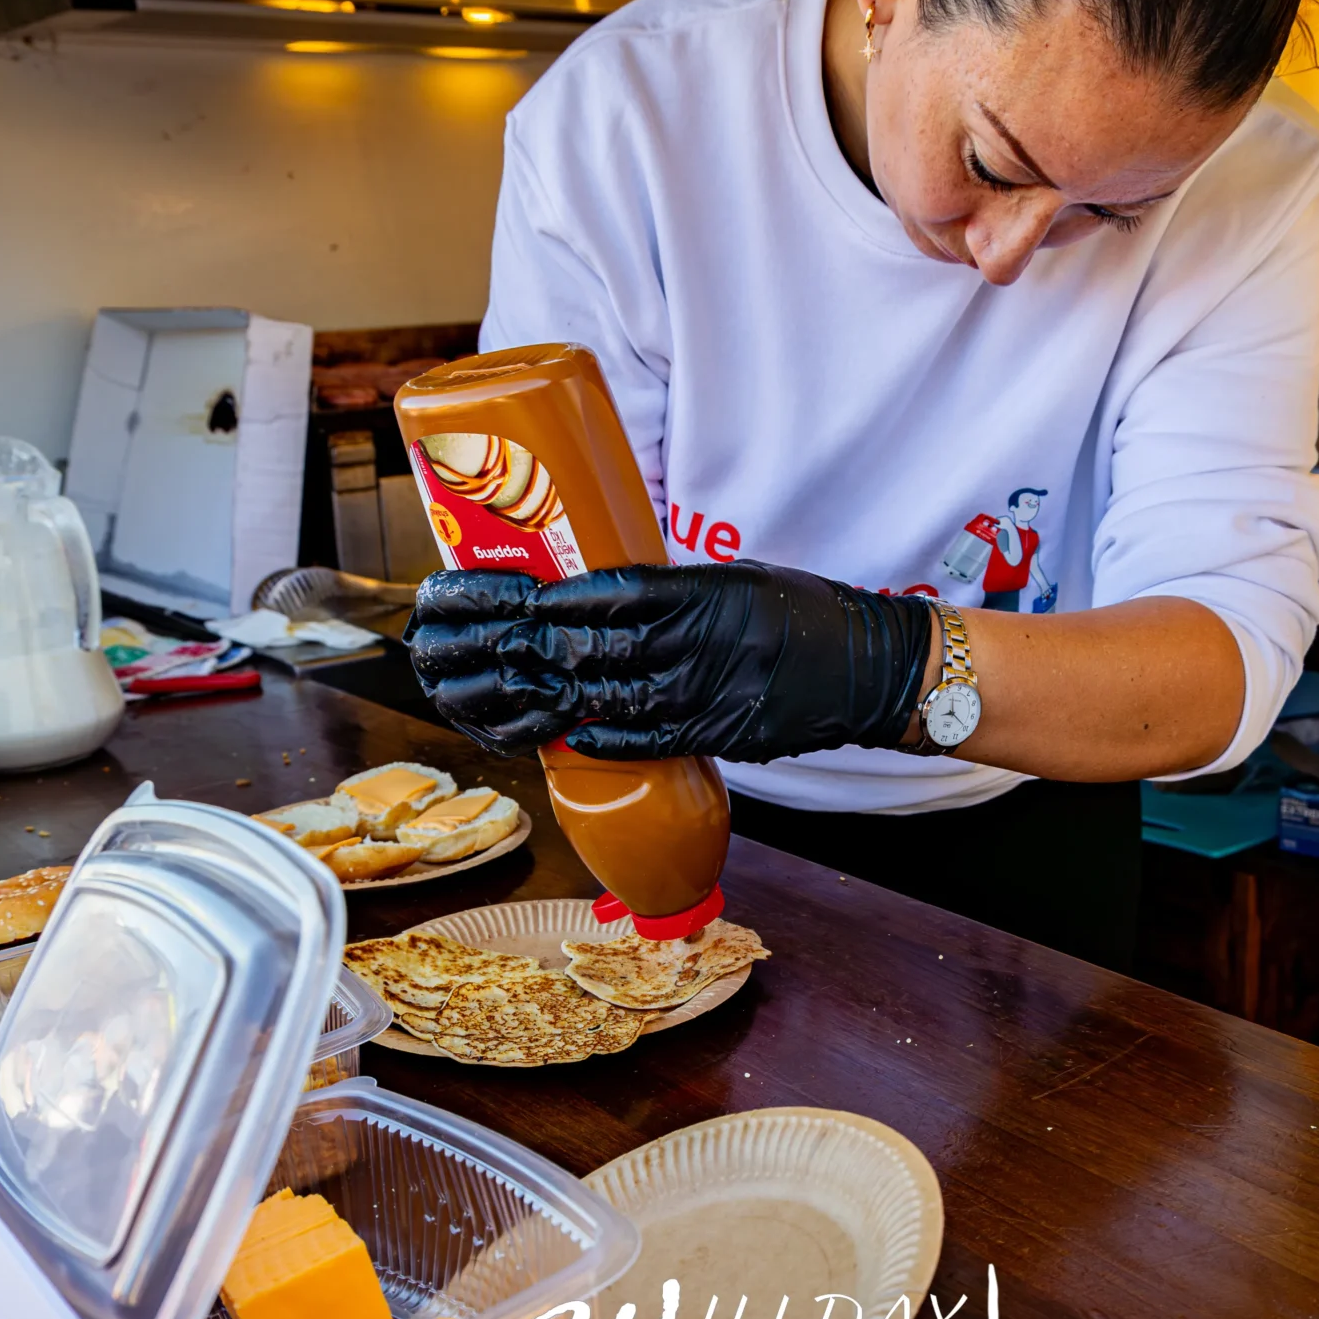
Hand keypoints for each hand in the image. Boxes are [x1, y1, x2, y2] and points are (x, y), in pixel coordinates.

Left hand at [405, 562, 937, 761]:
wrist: (865, 666)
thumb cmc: (796, 611)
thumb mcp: (728, 577)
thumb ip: (664, 588)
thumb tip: (589, 594)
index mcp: (693, 591)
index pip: (597, 594)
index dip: (534, 598)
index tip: (486, 592)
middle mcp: (691, 643)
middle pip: (579, 647)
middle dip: (508, 644)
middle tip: (453, 639)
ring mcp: (699, 693)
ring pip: (595, 697)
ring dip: (528, 695)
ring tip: (473, 688)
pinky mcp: (711, 736)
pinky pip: (638, 741)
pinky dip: (590, 739)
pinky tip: (548, 734)